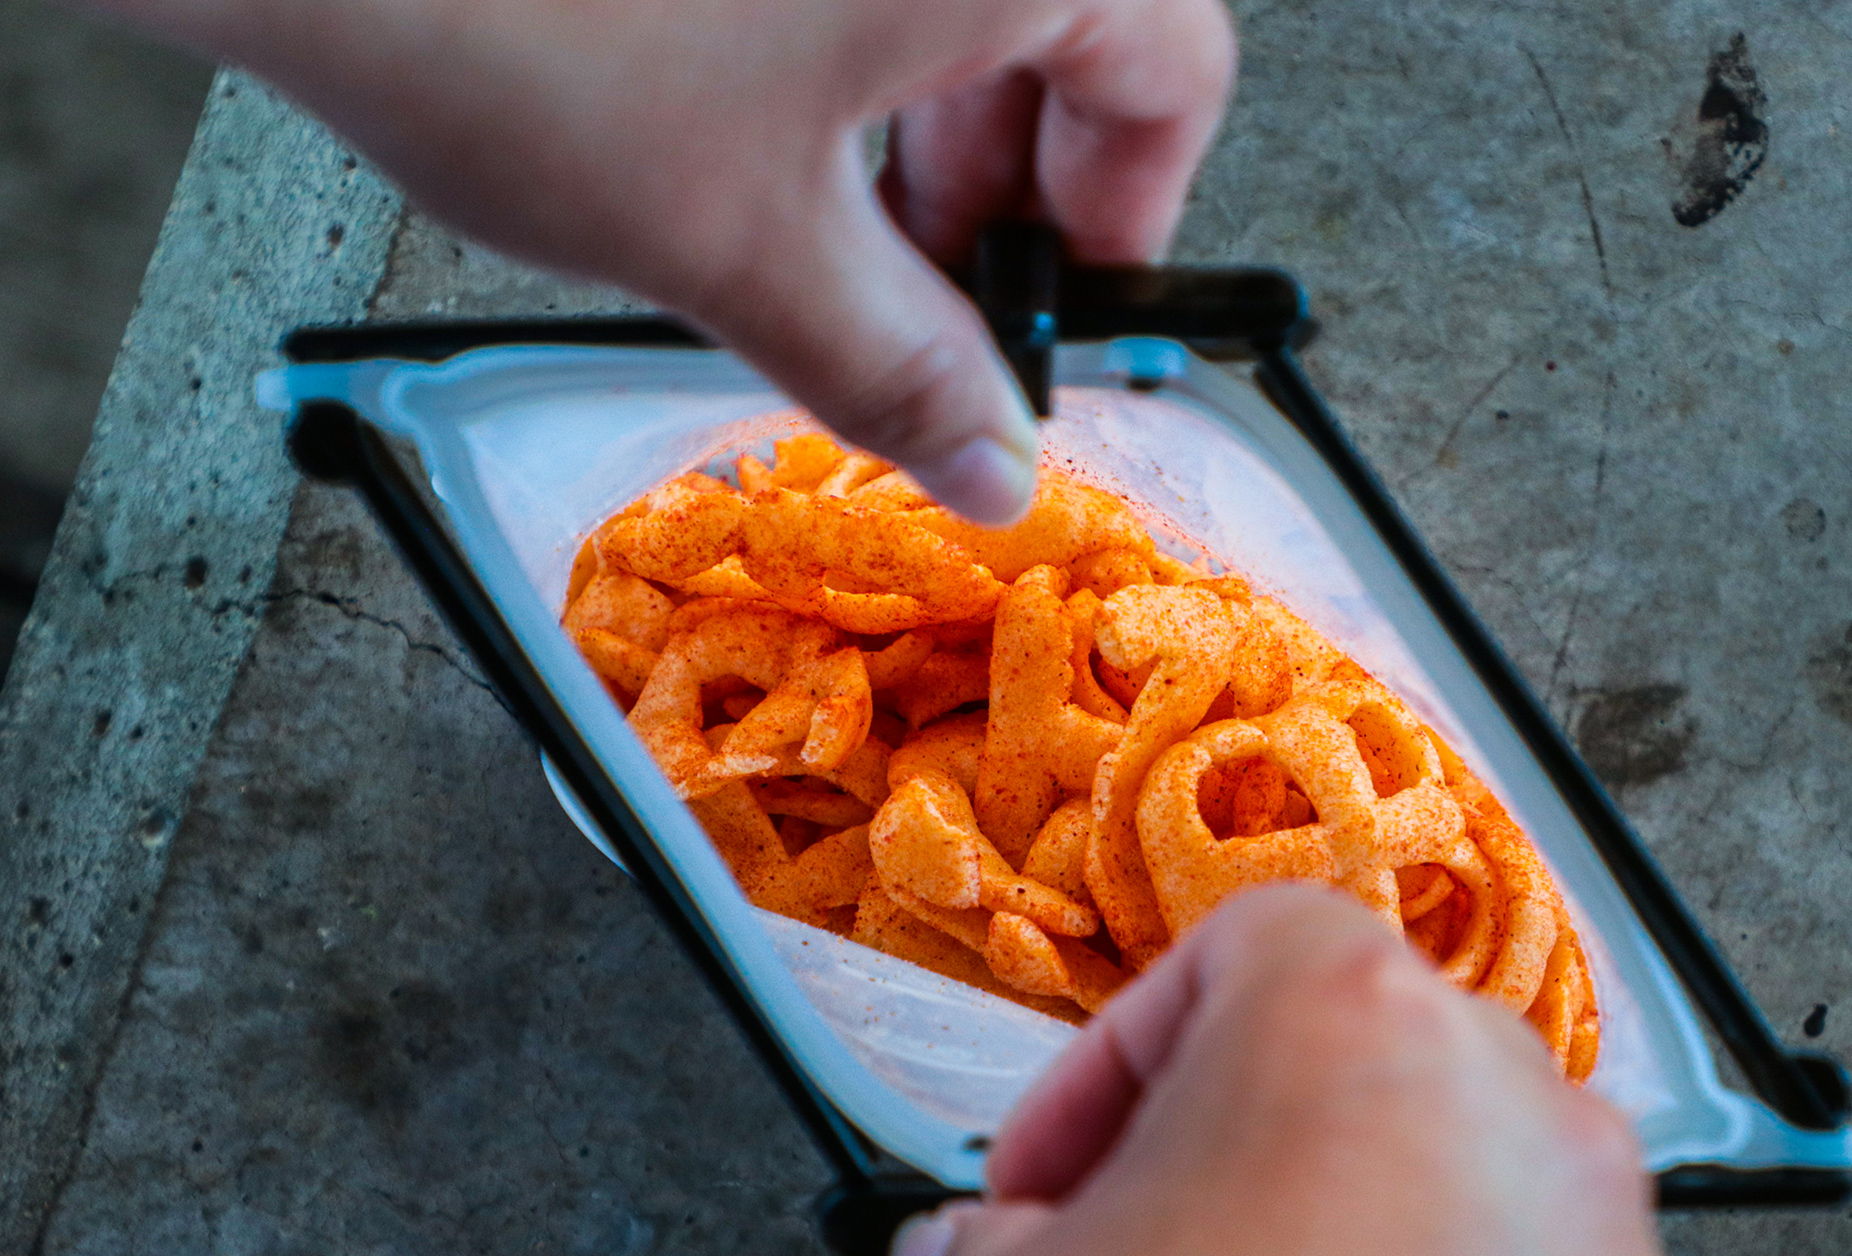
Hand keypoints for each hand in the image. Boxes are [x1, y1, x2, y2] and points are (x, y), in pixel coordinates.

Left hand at [93, 0, 1235, 521]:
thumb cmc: (519, 24)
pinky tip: (756, 143)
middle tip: (932, 307)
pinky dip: (835, 60)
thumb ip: (900, 369)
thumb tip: (992, 459)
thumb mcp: (748, 245)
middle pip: (1074, 24)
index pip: (1175, 73)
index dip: (1125, 222)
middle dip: (1004, 188)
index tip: (1050, 314)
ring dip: (915, 130)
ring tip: (826, 241)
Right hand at [894, 885, 1724, 1255]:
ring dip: (1351, 1252)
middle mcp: (1518, 1117)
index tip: (1059, 1165)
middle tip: (1141, 1252)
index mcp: (1352, 1028)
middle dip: (1238, 1152)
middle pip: (1363, 1066)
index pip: (1237, 952)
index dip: (1115, 1060)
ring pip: (1463, 1198)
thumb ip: (982, 1247)